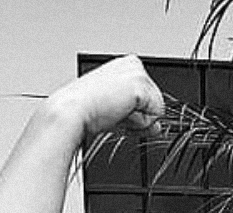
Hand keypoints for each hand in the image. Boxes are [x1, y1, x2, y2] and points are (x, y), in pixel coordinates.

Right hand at [45, 55, 164, 138]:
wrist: (74, 110)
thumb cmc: (88, 109)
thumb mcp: (121, 112)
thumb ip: (142, 117)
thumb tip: (158, 128)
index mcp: (127, 66)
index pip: (151, 100)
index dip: (137, 113)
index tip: (116, 109)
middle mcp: (134, 65)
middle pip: (157, 105)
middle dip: (140, 117)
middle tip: (115, 111)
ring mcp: (138, 73)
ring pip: (157, 112)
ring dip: (138, 121)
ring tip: (115, 112)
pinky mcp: (140, 85)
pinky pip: (155, 117)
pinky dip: (139, 122)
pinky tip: (119, 113)